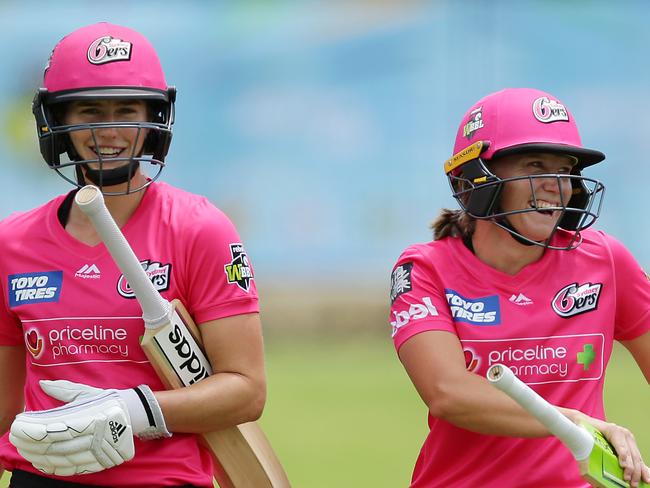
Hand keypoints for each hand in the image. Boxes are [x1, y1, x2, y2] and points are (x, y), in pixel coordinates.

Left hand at [9, 381, 170, 475]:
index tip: (21, 430)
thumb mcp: (86, 393)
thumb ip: (64, 389)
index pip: (54, 431)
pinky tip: (47, 464)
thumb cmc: (108, 401)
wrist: (134, 413)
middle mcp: (92, 437)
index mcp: (87, 418)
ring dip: (43, 458)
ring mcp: (96, 451)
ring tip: (30, 454)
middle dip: (35, 447)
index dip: (35, 433)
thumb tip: (43, 384)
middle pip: (56, 447)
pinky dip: (59, 468)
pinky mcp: (100, 460)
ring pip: (63, 460)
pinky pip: (75, 468)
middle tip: (20, 443)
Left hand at [577, 412, 649, 486]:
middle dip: (631, 469)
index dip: (623, 456)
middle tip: (628, 480)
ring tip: (635, 483)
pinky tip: (646, 478)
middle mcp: (624, 434)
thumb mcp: (583, 435)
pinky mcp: (631, 446)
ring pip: (637, 457)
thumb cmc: (584, 429)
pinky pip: (638, 458)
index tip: (624, 466)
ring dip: (638, 472)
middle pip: (630, 454)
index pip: (620, 445)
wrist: (584, 422)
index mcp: (613, 430)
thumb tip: (584, 466)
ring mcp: (629, 439)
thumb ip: (585, 446)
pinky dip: (642, 469)